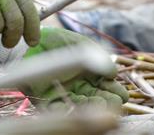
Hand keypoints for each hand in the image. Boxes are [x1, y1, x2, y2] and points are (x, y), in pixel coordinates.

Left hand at [0, 26, 127, 108]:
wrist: (31, 42)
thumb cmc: (56, 41)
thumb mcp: (81, 45)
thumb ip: (98, 56)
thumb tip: (114, 73)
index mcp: (88, 74)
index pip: (106, 87)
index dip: (115, 91)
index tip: (121, 94)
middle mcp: (78, 87)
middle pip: (98, 99)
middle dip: (109, 102)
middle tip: (116, 102)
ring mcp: (64, 94)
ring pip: (83, 107)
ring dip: (95, 109)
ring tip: (105, 107)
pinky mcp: (49, 101)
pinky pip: (61, 111)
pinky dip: (71, 113)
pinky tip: (81, 111)